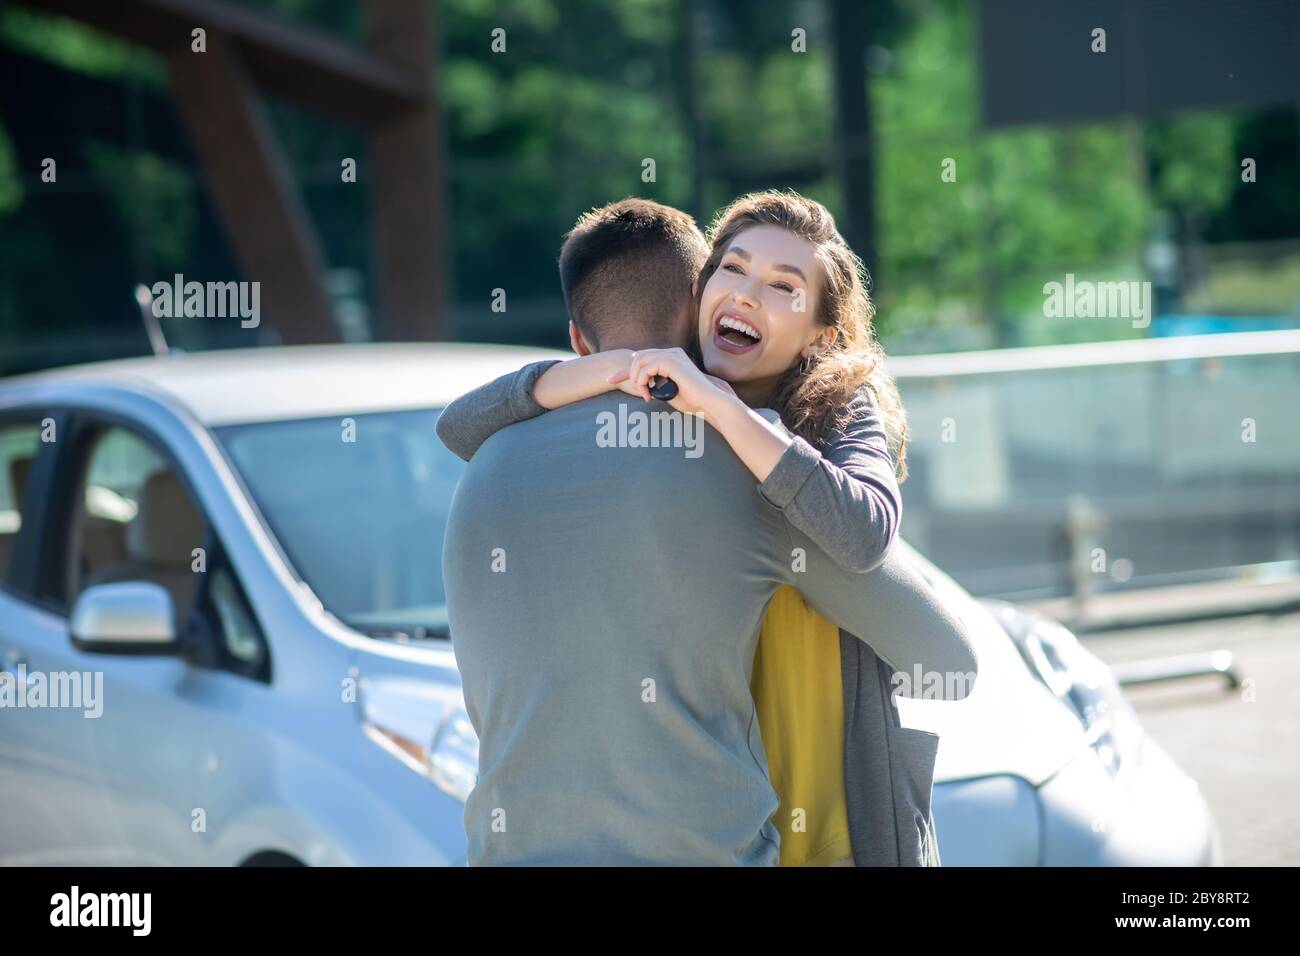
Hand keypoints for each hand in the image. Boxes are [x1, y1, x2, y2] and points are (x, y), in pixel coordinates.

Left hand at [606, 347, 731, 415]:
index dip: (626, 370)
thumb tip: (639, 383)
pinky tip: (649, 393)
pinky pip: (646, 368)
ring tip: (646, 395)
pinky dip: (643, 382)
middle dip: (626, 374)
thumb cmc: (691, 400)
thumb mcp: (667, 390)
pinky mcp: (671, 360)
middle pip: (637, 357)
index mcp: (671, 357)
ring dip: (638, 381)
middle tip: (634, 392)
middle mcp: (671, 352)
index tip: (612, 380)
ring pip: (639, 362)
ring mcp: (671, 354)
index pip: (642, 358)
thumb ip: (654, 383)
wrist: (707, 402)